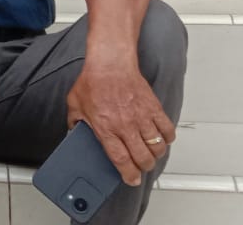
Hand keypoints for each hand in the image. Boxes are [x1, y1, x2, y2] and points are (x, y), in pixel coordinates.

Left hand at [66, 62, 174, 185]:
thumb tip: (74, 134)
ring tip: (150, 154)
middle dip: (143, 167)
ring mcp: (141, 117)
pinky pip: (167, 130)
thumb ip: (75, 122)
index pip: (121, 160)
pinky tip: (161, 139)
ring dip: (155, 155)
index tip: (132, 179)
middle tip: (141, 167)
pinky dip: (167, 138)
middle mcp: (125, 125)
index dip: (129, 174)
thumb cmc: (93, 81)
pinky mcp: (153, 108)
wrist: (110, 63)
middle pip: (142, 157)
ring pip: (157, 147)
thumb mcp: (75, 105)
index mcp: (106, 128)